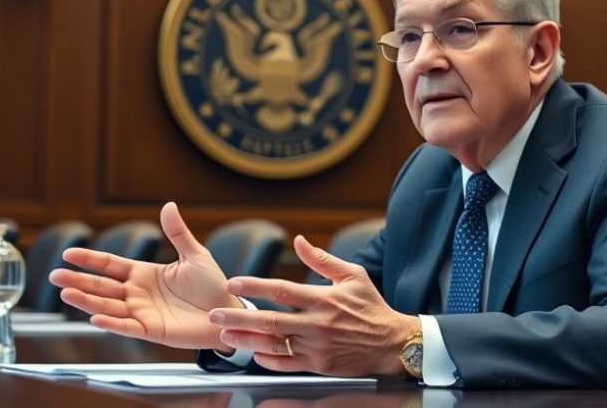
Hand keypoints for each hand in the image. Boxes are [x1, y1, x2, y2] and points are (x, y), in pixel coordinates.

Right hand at [48, 202, 243, 349]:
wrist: (228, 313)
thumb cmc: (213, 286)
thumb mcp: (195, 255)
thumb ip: (178, 233)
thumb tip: (169, 205)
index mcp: (145, 274)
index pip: (111, 265)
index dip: (91, 260)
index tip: (69, 254)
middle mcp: (138, 293)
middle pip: (102, 286)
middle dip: (79, 280)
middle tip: (54, 275)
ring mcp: (142, 312)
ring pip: (108, 306)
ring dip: (87, 301)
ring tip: (66, 293)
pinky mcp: (151, 330)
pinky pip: (127, 326)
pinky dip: (111, 322)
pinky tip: (94, 317)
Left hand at [208, 236, 418, 376]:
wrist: (392, 343)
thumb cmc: (372, 307)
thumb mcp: (353, 276)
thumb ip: (322, 260)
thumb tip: (298, 241)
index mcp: (324, 299)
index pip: (282, 290)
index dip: (255, 286)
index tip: (233, 283)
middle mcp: (317, 323)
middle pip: (271, 320)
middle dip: (239, 316)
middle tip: (214, 314)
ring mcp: (317, 347)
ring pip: (274, 344)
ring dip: (246, 339)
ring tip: (225, 335)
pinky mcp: (319, 365)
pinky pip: (287, 364)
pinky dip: (268, 360)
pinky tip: (254, 353)